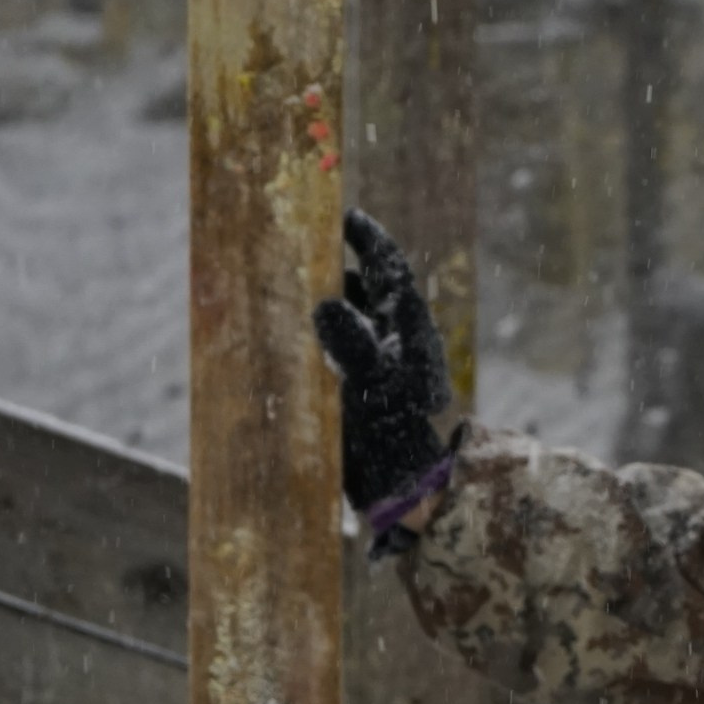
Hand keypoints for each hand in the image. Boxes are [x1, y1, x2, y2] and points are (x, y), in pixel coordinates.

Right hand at [314, 210, 454, 519]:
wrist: (402, 487)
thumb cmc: (391, 435)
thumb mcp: (370, 385)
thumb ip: (351, 343)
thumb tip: (326, 302)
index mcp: (409, 332)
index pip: (391, 272)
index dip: (370, 242)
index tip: (347, 216)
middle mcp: (400, 343)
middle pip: (373, 289)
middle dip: (345, 263)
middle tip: (310, 241)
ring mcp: (385, 365)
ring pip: (359, 316)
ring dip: (331, 295)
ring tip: (294, 279)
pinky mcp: (368, 388)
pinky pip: (345, 345)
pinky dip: (323, 330)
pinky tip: (294, 330)